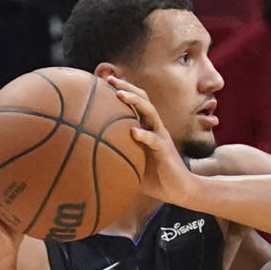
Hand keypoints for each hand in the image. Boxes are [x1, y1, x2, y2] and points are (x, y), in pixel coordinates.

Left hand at [107, 77, 194, 207]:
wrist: (179, 189)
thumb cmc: (154, 178)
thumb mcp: (132, 164)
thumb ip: (118, 156)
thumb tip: (91, 159)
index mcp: (147, 127)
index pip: (135, 103)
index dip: (122, 90)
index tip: (103, 81)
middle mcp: (155, 127)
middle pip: (143, 99)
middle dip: (127, 87)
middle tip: (110, 80)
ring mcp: (161, 137)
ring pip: (150, 112)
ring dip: (135, 101)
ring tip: (120, 95)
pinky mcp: (165, 150)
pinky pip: (155, 139)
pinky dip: (144, 134)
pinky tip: (133, 132)